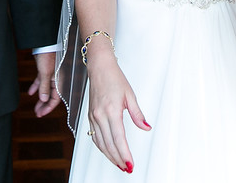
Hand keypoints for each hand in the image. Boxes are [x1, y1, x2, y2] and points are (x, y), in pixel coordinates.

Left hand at [28, 52, 60, 117]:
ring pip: (45, 90)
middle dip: (44, 105)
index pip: (55, 99)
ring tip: (35, 107)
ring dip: (40, 99)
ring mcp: (50, 75)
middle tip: (37, 113)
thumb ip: (44, 87)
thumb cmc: (48, 55)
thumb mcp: (45, 73)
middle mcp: (56, 79)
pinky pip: (41, 82)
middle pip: (51, 96)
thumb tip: (43, 100)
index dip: (48, 107)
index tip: (40, 114)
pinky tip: (30, 93)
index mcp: (59, 81)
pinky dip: (36, 87)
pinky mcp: (44, 70)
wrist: (44, 42)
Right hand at [84, 55, 149, 173]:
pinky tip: (107, 151)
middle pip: (108, 145)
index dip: (125, 154)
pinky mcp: (90, 116)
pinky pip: (94, 136)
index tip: (130, 164)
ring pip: (100, 143)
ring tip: (119, 164)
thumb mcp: (130, 95)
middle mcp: (100, 116)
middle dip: (118, 159)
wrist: (99, 67)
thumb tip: (146, 127)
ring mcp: (93, 116)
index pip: (118, 139)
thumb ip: (138, 114)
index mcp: (111, 111)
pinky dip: (101, 147)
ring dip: (109, 156)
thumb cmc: (114, 78)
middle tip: (127, 168)